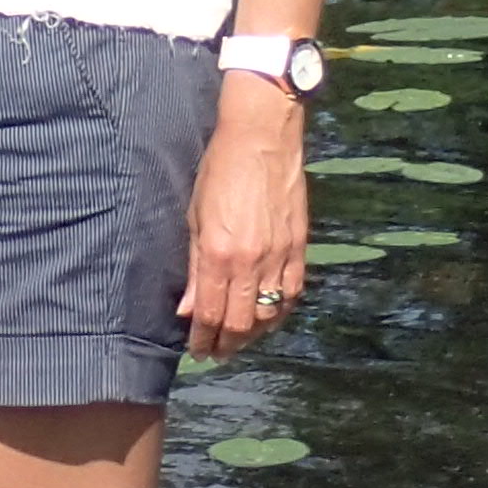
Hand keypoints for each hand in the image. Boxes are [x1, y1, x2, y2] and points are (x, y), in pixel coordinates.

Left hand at [177, 84, 309, 362]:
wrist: (262, 136)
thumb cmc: (220, 170)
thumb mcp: (195, 216)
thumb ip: (193, 268)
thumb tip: (188, 309)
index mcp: (218, 254)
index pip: (210, 314)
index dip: (203, 339)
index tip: (198, 350)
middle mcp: (250, 261)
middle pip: (240, 323)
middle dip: (226, 344)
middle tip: (217, 351)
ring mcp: (278, 256)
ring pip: (269, 315)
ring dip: (253, 334)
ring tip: (239, 338)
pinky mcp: (299, 247)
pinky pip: (292, 294)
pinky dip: (280, 312)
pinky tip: (269, 316)